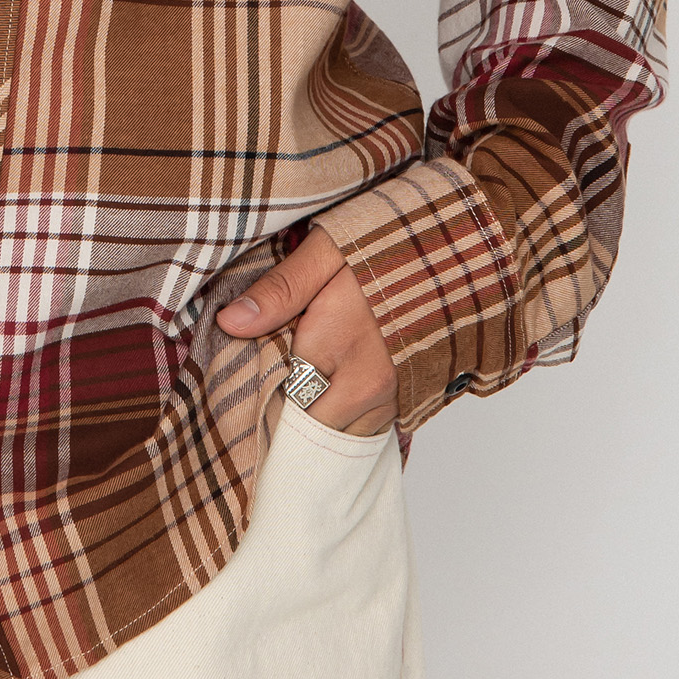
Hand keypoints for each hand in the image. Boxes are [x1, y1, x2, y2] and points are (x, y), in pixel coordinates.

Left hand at [216, 229, 398, 436]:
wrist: (449, 248)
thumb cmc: (385, 245)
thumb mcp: (324, 252)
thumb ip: (279, 290)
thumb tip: (230, 322)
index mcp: (342, 348)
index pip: (284, 400)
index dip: (262, 389)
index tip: (251, 371)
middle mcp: (371, 386)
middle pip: (309, 426)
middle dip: (288, 408)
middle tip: (274, 374)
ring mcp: (393, 399)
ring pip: (338, 434)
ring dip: (318, 414)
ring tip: (304, 378)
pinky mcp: (409, 402)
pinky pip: (366, 428)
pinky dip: (346, 415)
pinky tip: (334, 385)